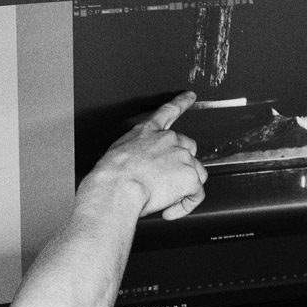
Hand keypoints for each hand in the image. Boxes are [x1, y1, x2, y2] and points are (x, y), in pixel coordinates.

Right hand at [90, 90, 206, 219]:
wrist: (116, 187)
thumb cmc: (109, 178)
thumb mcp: (116, 157)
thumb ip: (132, 158)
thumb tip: (134, 172)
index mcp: (146, 133)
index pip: (167, 112)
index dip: (181, 102)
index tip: (190, 96)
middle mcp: (167, 140)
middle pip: (188, 148)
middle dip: (182, 165)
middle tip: (168, 183)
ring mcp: (181, 157)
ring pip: (196, 173)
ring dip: (185, 188)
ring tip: (167, 201)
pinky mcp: (190, 176)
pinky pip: (196, 194)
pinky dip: (186, 204)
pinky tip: (171, 210)